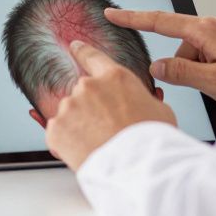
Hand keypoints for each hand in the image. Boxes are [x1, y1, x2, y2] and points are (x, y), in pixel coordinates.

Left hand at [45, 40, 176, 170]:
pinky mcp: (56, 128)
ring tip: (100, 145)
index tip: (74, 47)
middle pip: (83, 94)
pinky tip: (85, 152)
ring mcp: (69, 106)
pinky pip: (58, 134)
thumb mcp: (159, 110)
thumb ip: (141, 99)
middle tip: (107, 131)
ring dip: (80, 128)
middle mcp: (88, 86)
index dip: (82, 51)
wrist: (136, 168)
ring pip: (70, 115)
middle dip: (91, 111)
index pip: (93, 57)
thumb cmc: (152, 142)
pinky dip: (67, 143)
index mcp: (115, 77)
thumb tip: (142, 103)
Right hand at [105, 9, 215, 106]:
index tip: (112, 12)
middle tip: (206, 85)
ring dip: (199, 69)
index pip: (161, 21)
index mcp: (208, 28)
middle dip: (183, 66)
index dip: (133, 18)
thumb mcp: (213, 82)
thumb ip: (180, 72)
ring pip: (195, 51)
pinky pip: (209, 52)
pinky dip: (210, 67)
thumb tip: (157, 66)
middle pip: (180, 44)